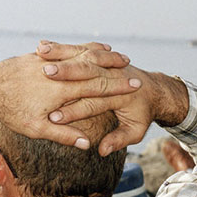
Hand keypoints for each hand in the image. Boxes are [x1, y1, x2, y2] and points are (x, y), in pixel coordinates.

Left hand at [0, 45, 140, 148]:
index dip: (117, 87)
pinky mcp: (38, 55)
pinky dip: (80, 49)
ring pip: (79, 54)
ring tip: (115, 54)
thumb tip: (89, 145)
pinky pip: (65, 49)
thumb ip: (65, 135)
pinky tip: (87, 49)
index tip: (135, 86)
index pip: (97, 87)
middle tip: (131, 66)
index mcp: (61, 90)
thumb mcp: (37, 129)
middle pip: (92, 67)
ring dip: (99, 54)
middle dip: (113, 67)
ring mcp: (48, 60)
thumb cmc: (10, 112)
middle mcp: (58, 72)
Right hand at [37, 42, 188, 155]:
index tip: (53, 116)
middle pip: (85, 72)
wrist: (155, 90)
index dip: (74, 111)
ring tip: (41, 51)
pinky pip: (80, 48)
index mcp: (118, 96)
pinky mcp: (101, 58)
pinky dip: (62, 47)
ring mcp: (107, 64)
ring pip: (81, 55)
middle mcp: (112, 75)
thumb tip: (103, 150)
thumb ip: (119, 139)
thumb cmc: (143, 112)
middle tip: (45, 72)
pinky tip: (42, 46)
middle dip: (64, 72)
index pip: (93, 103)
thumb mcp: (136, 130)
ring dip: (60, 53)